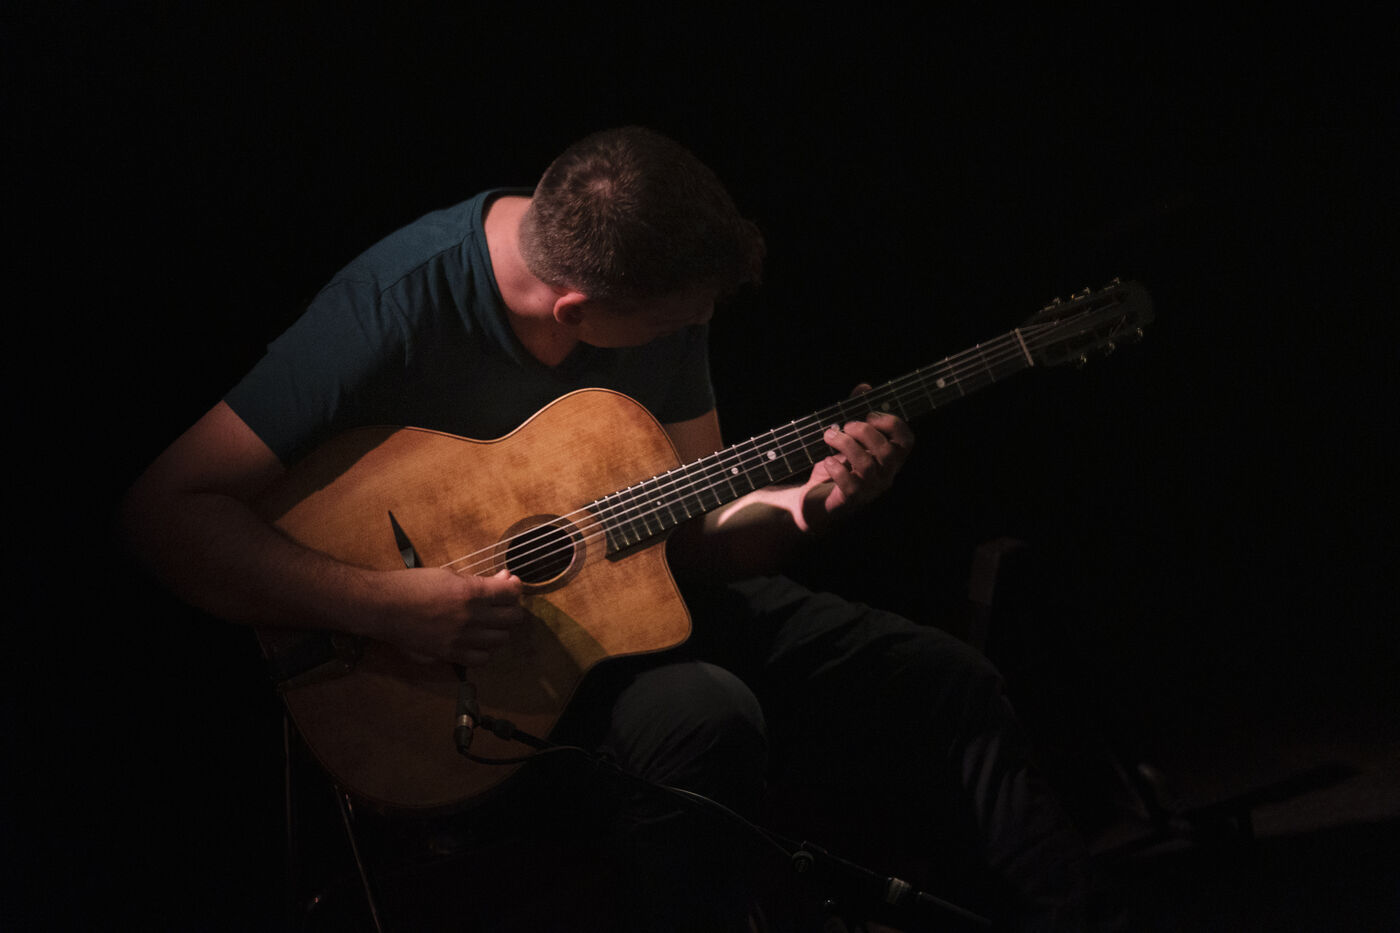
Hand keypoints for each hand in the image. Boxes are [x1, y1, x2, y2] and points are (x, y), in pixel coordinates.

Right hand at [370, 568, 524, 667]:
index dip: (515, 587)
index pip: (511, 592)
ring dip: (499, 629)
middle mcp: (471, 618)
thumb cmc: (412, 585)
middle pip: (513, 618)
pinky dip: (484, 650)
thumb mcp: (448, 575)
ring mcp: (461, 639)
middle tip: (501, 603)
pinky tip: (477, 641)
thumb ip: (478, 581)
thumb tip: (503, 579)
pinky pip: (482, 659)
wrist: (383, 607)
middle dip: (511, 608)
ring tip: (489, 622)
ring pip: (501, 640)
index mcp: (471, 593)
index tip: (509, 584)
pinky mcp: (450, 654)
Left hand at [803, 383, 914, 524]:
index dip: (892, 424)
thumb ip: (855, 411)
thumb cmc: (834, 466)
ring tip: (828, 436)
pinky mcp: (850, 501)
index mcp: (888, 459)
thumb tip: (865, 387)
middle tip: (845, 425)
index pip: (907, 441)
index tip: (870, 414)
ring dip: (845, 444)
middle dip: (865, 432)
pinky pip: (851, 485)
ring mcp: (870, 491)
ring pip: (867, 466)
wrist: (812, 500)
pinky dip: (837, 469)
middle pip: (888, 452)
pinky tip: (827, 461)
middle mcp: (885, 476)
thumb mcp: (845, 437)